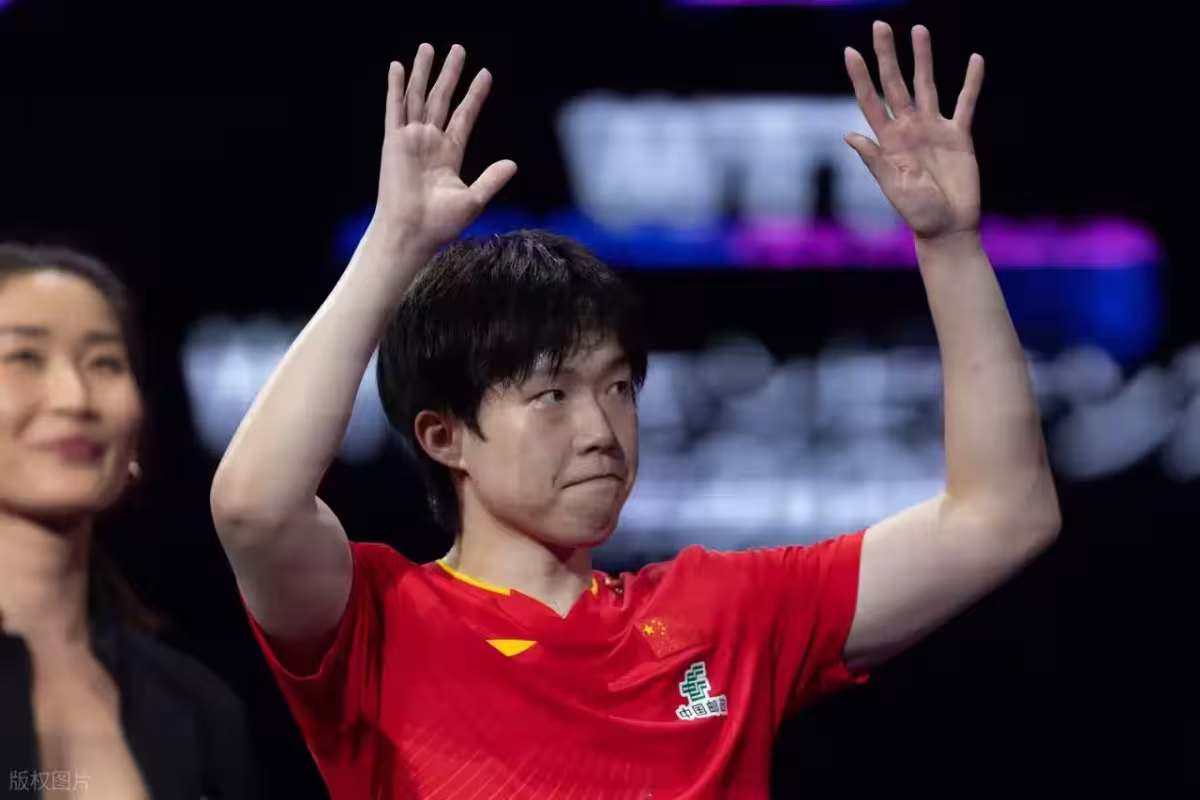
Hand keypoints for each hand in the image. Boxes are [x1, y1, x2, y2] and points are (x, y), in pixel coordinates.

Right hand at [375, 44, 516, 247]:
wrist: (412, 233)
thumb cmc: (440, 224)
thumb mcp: (474, 200)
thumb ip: (492, 179)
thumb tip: (513, 163)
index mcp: (450, 154)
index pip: (465, 116)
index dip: (474, 95)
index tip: (485, 74)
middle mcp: (430, 143)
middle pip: (442, 99)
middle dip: (450, 74)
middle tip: (458, 49)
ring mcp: (411, 140)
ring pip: (418, 97)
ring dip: (423, 72)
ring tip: (429, 47)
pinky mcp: (393, 141)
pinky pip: (395, 108)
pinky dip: (395, 87)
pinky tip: (398, 66)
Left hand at [844, 22, 983, 240]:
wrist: (948, 228)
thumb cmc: (917, 214)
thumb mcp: (892, 187)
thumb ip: (874, 159)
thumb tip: (849, 135)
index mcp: (888, 141)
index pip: (871, 101)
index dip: (860, 77)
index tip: (849, 52)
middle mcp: (909, 129)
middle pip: (896, 83)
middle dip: (887, 55)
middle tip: (880, 25)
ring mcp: (933, 129)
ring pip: (928, 85)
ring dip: (923, 58)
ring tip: (919, 30)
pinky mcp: (959, 135)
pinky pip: (966, 103)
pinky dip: (971, 82)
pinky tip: (975, 59)